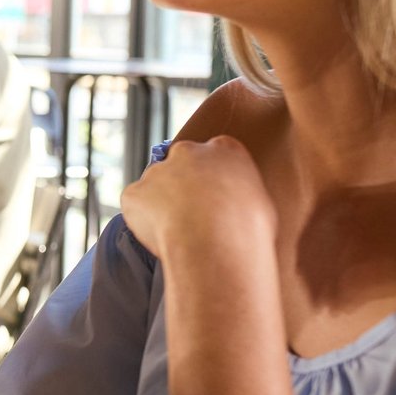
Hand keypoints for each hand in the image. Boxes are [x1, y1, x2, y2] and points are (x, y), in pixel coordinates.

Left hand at [120, 135, 274, 261]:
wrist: (216, 245)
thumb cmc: (248, 230)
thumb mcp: (261, 204)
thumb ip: (240, 193)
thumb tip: (233, 205)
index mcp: (225, 149)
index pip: (214, 154)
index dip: (211, 177)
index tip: (213, 197)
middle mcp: (188, 151)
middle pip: (180, 164)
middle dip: (182, 185)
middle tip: (191, 215)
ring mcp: (157, 170)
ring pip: (155, 186)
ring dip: (161, 204)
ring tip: (178, 233)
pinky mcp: (134, 192)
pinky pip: (136, 206)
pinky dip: (142, 220)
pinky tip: (160, 236)